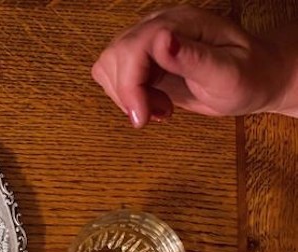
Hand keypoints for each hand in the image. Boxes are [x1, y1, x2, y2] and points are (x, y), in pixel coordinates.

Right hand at [91, 5, 294, 126]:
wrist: (254, 80)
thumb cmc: (248, 76)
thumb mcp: (227, 73)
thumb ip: (193, 58)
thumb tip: (161, 40)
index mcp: (180, 24)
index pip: (133, 47)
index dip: (130, 84)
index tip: (140, 116)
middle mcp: (159, 27)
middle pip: (115, 57)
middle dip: (128, 94)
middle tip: (157, 114)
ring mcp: (148, 43)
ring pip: (108, 67)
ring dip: (127, 96)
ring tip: (160, 108)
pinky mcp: (143, 60)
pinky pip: (115, 77)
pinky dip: (128, 97)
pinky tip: (155, 103)